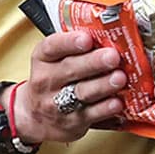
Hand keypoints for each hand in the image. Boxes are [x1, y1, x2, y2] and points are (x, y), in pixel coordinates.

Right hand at [10, 29, 126, 143]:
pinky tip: (117, 102)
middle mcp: (47, 81)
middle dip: (93, 62)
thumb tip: (110, 32)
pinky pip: (90, 114)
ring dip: (103, 85)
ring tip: (119, 78)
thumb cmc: (53, 81)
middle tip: (113, 56)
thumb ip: (75, 47)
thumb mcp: (54, 60)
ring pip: (82, 92)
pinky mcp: (72, 122)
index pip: (52, 47)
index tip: (86, 38)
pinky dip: (105, 108)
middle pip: (70, 69)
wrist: (34, 118)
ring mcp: (58, 104)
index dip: (69, 42)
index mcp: (43, 59)